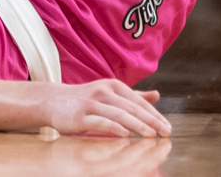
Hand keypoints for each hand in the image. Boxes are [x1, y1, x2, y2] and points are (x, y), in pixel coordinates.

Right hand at [43, 80, 170, 137]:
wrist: (53, 101)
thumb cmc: (86, 100)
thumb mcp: (110, 93)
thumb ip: (133, 96)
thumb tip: (157, 95)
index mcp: (113, 85)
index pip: (139, 102)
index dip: (155, 115)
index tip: (168, 127)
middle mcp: (103, 91)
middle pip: (132, 107)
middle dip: (151, 121)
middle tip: (165, 132)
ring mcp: (91, 103)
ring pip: (119, 114)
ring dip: (137, 125)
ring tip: (151, 135)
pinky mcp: (80, 116)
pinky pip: (100, 121)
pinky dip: (114, 127)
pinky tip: (126, 134)